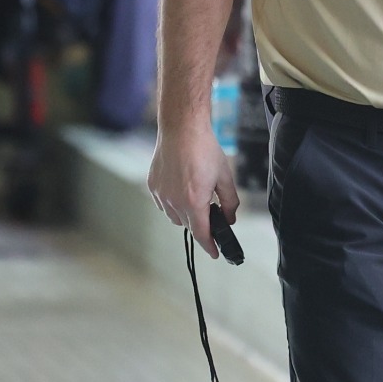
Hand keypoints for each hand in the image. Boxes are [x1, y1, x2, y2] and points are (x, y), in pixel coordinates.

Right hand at [148, 119, 236, 258]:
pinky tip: (181, 189)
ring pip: (174, 216)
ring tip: (195, 197)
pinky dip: (172, 203)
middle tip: (210, 213)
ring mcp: (161, 194)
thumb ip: (230, 202)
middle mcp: (174, 201)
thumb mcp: (224, 177)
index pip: (202, 234)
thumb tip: (230, 218)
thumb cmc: (204, 149)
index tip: (214, 253)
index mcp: (194, 201)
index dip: (209, 246)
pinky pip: (163, 204)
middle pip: (188, 226)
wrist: (182, 128)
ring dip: (185, 214)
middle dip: (200, 225)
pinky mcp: (152, 185)